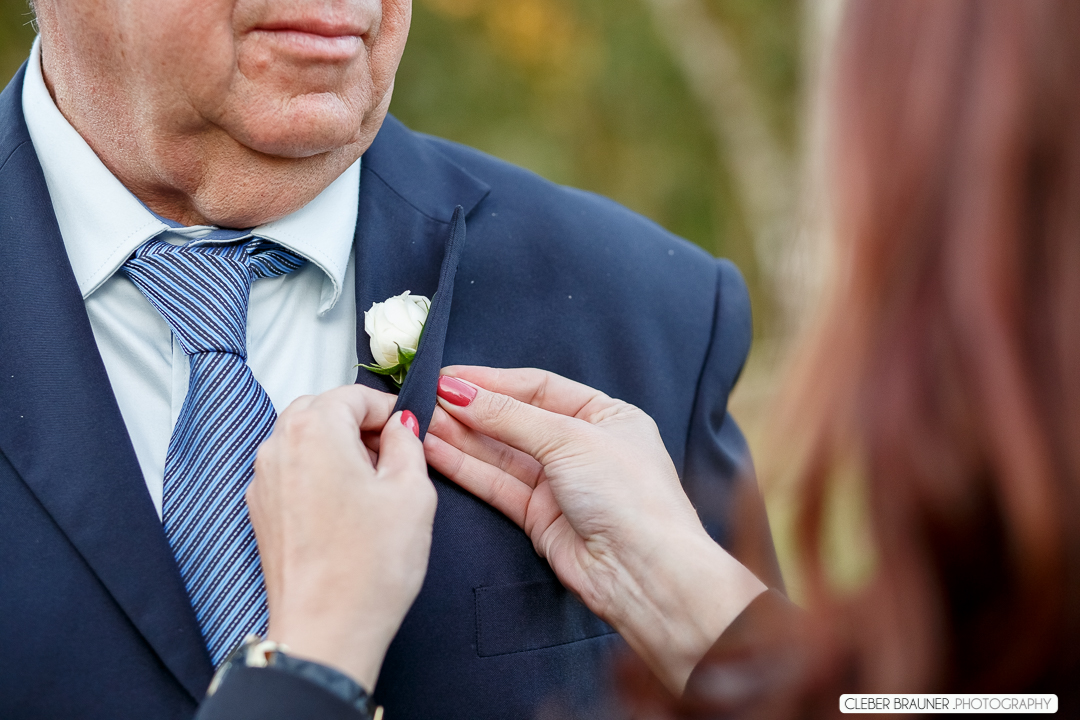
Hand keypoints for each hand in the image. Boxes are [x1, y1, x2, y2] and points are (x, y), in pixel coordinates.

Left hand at [247, 385, 435, 691]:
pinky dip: (319, 474)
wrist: (326, 632)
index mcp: (314, 430)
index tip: (409, 430)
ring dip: (337, 448)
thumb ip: (408, 443)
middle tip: (394, 454)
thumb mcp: (412, 492)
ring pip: (303, 440)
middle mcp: (278, 447)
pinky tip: (348, 509)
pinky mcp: (261, 513)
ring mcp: (263, 481)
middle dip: (358, 423)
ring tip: (374, 485)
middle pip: (321, 411)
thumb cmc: (369, 566)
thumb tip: (401, 426)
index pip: (353, 394)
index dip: (388, 409)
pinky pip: (292, 472)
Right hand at [425, 367, 764, 694]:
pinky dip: (465, 467)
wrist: (644, 572)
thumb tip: (461, 392)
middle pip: (515, 419)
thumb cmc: (629, 495)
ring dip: (460, 436)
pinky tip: (434, 449)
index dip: (492, 381)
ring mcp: (559, 483)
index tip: (449, 377)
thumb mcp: (570, 438)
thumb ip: (510, 416)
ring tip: (418, 420)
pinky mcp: (539, 517)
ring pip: (500, 453)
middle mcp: (582, 446)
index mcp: (606, 415)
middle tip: (425, 398)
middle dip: (470, 409)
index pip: (539, 387)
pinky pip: (496, 483)